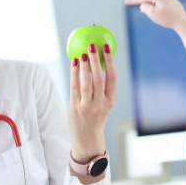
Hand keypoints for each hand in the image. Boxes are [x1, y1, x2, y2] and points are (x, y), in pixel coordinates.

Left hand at [68, 43, 116, 162]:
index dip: (110, 61)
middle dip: (96, 60)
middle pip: (99, 78)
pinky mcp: (75, 108)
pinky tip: (73, 63)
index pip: (112, 78)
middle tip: (92, 46)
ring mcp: (87, 107)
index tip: (106, 47)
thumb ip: (100, 86)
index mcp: (110, 101)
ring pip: (86, 83)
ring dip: (84, 66)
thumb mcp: (103, 103)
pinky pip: (74, 87)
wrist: (87, 139)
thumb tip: (94, 61)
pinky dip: (74, 74)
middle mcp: (101, 104)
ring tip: (82, 53)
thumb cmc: (95, 117)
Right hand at [125, 0, 185, 31]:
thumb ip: (144, 7)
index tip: (125, 2)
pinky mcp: (173, 3)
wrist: (182, 22)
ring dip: (153, 8)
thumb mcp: (152, 13)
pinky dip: (159, 9)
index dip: (133, 1)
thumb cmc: (167, 18)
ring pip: (156, 2)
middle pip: (149, 0)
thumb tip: (143, 5)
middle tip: (144, 13)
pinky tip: (163, 15)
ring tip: (157, 16)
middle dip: (145, 6)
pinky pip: (163, 5)